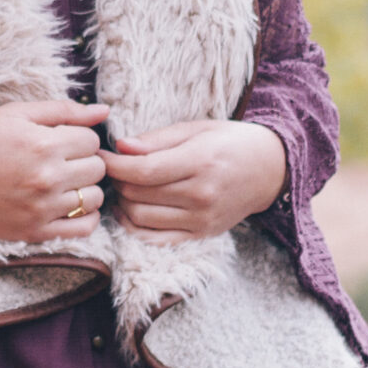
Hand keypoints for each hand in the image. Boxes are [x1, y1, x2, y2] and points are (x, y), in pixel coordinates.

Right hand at [0, 99, 108, 242]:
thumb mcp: (15, 113)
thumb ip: (63, 110)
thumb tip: (104, 112)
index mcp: (43, 144)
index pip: (91, 140)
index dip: (77, 136)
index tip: (59, 139)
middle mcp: (47, 179)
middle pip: (97, 168)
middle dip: (83, 160)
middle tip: (60, 158)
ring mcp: (43, 209)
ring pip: (95, 198)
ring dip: (84, 187)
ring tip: (61, 180)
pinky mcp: (35, 232)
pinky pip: (83, 229)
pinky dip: (84, 216)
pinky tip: (67, 204)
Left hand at [100, 119, 286, 241]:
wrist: (270, 170)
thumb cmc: (230, 142)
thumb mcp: (196, 128)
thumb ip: (158, 139)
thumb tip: (121, 146)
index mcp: (200, 162)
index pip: (143, 170)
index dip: (114, 164)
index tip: (98, 155)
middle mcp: (201, 195)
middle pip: (138, 194)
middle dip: (116, 181)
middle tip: (110, 168)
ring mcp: (202, 219)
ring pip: (141, 218)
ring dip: (122, 203)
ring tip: (121, 186)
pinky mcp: (202, 235)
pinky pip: (156, 239)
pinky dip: (135, 227)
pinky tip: (129, 210)